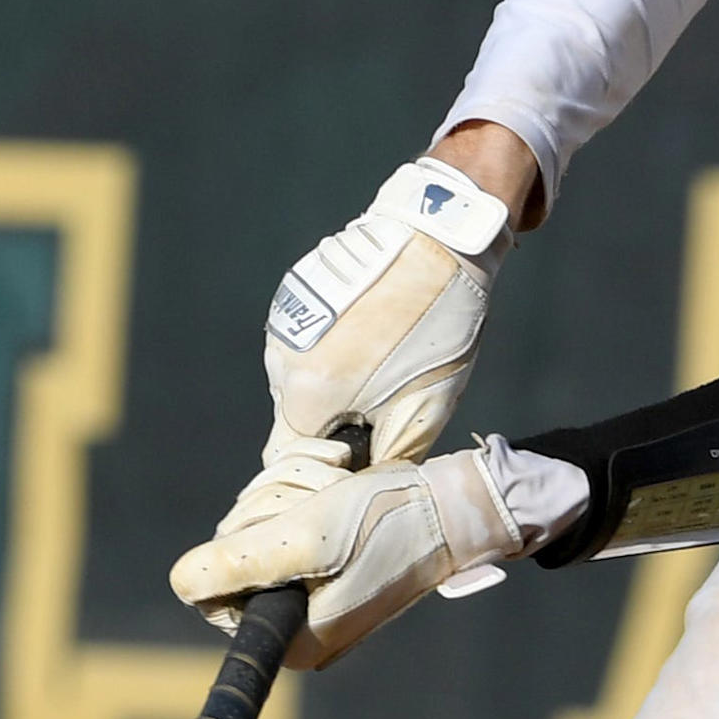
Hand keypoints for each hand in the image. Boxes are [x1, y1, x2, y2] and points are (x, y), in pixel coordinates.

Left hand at [169, 448, 524, 671]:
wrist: (453, 502)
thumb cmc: (389, 521)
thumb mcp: (307, 537)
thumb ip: (238, 562)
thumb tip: (178, 583)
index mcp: (292, 637)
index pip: (214, 591)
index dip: (238, 543)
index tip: (286, 521)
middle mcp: (296, 620)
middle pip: (234, 548)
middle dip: (271, 503)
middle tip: (322, 495)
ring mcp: (309, 587)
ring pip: (256, 520)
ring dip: (291, 485)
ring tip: (338, 483)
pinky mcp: (322, 554)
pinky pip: (282, 510)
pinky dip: (303, 482)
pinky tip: (340, 475)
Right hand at [263, 156, 515, 470]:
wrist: (437, 240)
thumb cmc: (435, 325)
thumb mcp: (425, 408)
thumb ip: (389, 455)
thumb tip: (372, 478)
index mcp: (308, 394)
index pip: (292, 458)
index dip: (329, 465)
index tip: (362, 455)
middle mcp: (281, 360)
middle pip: (297, 418)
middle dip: (335, 423)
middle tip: (384, 406)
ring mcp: (283, 323)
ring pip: (302, 380)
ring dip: (334, 385)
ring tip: (383, 363)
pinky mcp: (294, 294)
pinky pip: (307, 344)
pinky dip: (332, 350)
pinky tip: (372, 332)